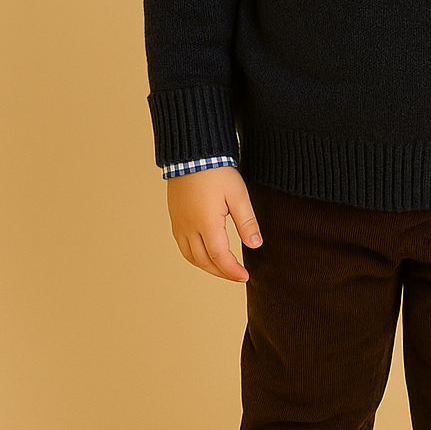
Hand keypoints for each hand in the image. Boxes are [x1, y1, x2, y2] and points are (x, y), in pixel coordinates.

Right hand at [166, 167, 261, 282]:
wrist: (192, 153)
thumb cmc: (217, 171)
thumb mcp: (238, 195)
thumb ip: (247, 222)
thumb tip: (255, 245)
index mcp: (206, 222)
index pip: (220, 257)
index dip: (232, 270)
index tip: (245, 277)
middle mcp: (189, 227)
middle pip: (204, 261)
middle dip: (221, 272)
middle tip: (237, 275)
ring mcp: (179, 223)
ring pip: (190, 256)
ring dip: (207, 267)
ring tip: (223, 269)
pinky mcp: (175, 218)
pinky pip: (182, 246)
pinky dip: (195, 256)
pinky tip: (205, 254)